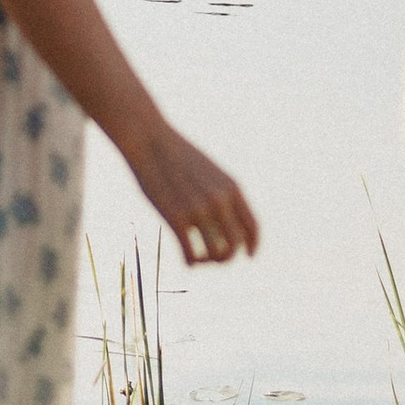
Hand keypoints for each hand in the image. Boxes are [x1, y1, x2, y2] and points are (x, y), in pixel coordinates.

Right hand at [127, 122, 259, 266]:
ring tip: (200, 258)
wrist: (150, 141)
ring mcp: (199, 210)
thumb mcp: (208, 171)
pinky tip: (187, 260)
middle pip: (236, 245)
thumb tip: (225, 221)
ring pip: (216, 254)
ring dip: (209, 262)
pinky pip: (191, 255)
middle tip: (215, 259)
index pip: (253, 226)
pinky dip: (191, 263)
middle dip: (228, 258)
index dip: (254, 246)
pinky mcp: (176, 218)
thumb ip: (220, 193)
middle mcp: (220, 200)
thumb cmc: (177, 156)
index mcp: (232, 187)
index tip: (249, 256)